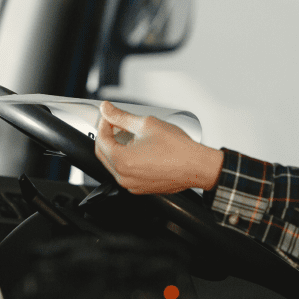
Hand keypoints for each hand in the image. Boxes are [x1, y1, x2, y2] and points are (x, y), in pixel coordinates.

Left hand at [94, 100, 223, 194]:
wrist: (197, 166)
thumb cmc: (177, 148)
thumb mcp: (146, 124)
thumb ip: (121, 116)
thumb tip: (107, 109)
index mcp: (122, 161)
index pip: (100, 140)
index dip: (103, 124)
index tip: (109, 116)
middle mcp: (124, 177)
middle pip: (103, 153)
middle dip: (107, 136)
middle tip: (116, 124)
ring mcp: (132, 185)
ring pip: (113, 164)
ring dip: (116, 148)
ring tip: (129, 135)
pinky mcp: (140, 188)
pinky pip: (125, 173)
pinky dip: (126, 160)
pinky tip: (137, 148)